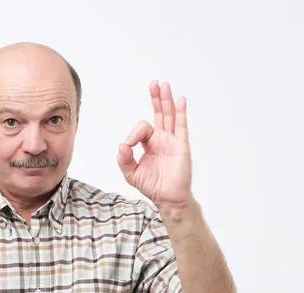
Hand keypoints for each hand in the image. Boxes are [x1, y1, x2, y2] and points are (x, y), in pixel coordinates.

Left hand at [117, 81, 192, 205]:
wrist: (167, 198)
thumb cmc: (152, 186)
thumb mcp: (131, 173)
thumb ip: (124, 160)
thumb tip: (121, 145)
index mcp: (150, 144)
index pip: (142, 128)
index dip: (133, 134)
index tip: (129, 146)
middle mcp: (162, 139)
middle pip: (159, 114)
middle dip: (155, 99)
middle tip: (153, 84)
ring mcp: (173, 141)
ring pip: (169, 116)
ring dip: (166, 100)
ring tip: (164, 85)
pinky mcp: (181, 146)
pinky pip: (181, 126)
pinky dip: (180, 112)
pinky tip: (180, 100)